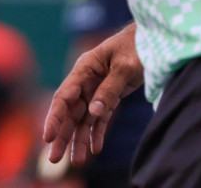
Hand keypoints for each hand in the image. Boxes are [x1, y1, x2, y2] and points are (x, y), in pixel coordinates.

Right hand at [44, 23, 142, 165]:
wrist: (152, 39)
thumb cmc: (136, 46)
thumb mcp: (124, 66)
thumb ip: (109, 88)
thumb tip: (93, 112)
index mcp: (84, 69)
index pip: (64, 97)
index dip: (54, 118)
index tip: (48, 137)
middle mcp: (86, 81)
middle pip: (70, 112)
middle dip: (63, 135)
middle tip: (54, 159)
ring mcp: (97, 89)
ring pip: (84, 118)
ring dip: (79, 139)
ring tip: (77, 162)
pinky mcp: (109, 96)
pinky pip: (101, 118)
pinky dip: (98, 133)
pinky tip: (95, 149)